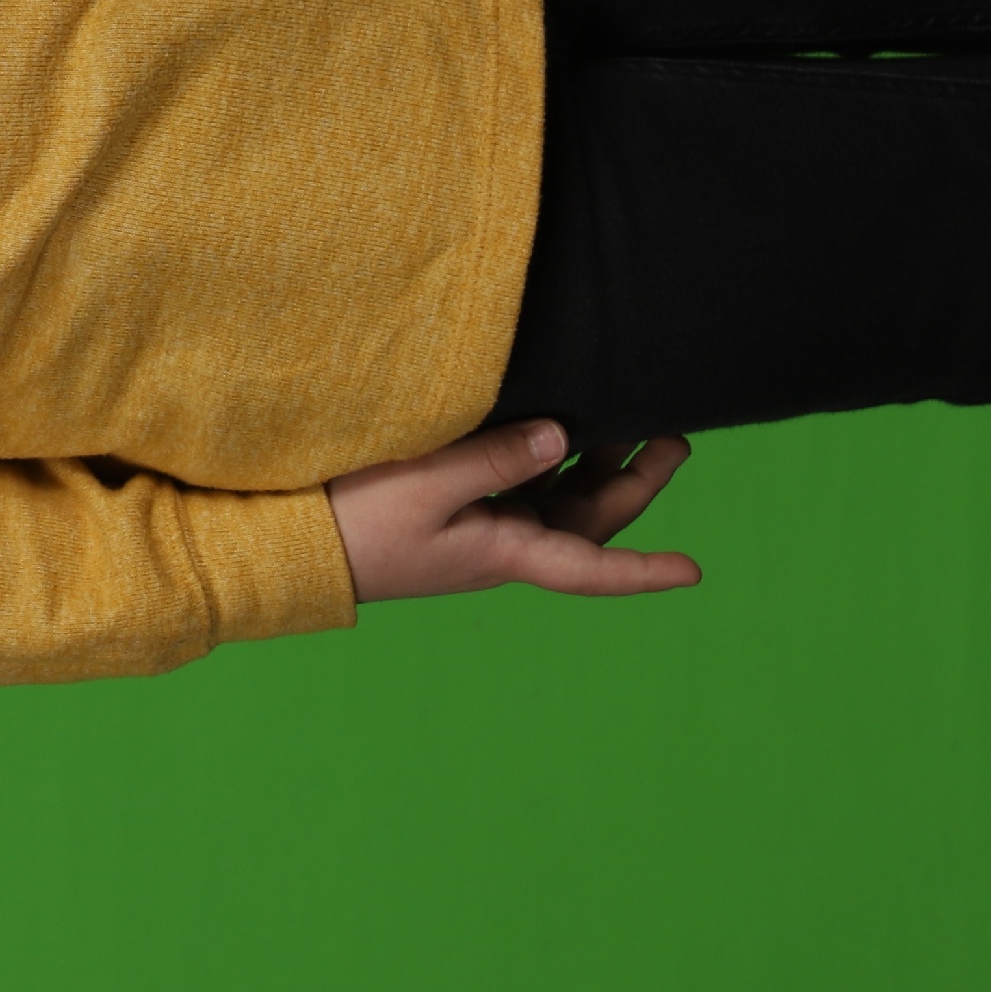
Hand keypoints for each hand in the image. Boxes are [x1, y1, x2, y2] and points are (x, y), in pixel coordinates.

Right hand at [327, 420, 701, 602]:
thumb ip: (497, 458)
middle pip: (586, 520)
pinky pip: (521, 488)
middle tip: (673, 435)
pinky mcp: (454, 511)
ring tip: (623, 419)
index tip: (694, 571)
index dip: (643, 570)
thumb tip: (563, 435)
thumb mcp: (426, 486)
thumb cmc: (355, 525)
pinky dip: (547, 460)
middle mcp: (503, 545)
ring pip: (558, 502)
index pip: (589, 565)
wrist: (295, 548)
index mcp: (505, 551)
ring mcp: (480, 529)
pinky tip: (548, 426)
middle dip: (633, 482)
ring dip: (594, 467)